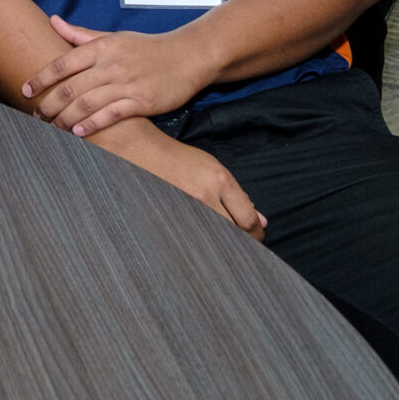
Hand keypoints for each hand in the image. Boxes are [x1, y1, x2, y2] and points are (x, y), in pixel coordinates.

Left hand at [21, 16, 215, 137]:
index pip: (63, 63)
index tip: (25, 90)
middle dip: (49, 104)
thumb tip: (53, 20)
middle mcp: (111, 65)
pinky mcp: (141, 102)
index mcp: (102, 48)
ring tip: (52, 127)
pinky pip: (111, 115)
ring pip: (87, 103)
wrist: (187, 56)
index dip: (41, 78)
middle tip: (35, 115)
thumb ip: (82, 34)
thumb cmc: (147, 48)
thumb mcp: (114, 37)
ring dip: (65, 118)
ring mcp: (126, 84)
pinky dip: (92, 124)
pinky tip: (78, 132)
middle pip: (71, 87)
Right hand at [93, 120, 266, 239]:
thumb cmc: (178, 159)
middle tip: (244, 248)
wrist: (138, 151)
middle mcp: (204, 196)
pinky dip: (201, 248)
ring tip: (222, 249)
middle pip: (235, 236)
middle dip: (243, 245)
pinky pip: (192, 242)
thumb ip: (238, 195)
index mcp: (219, 180)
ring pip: (215, 242)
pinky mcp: (168, 219)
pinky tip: (201, 248)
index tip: (256, 237)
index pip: (248, 221)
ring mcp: (185, 209)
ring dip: (221, 248)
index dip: (257, 234)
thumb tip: (260, 222)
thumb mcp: (213, 169)